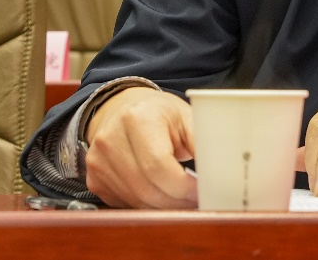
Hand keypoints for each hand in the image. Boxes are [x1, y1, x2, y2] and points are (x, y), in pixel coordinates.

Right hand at [84, 87, 196, 208]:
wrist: (122, 109)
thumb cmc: (159, 114)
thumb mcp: (186, 117)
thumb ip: (203, 141)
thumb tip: (223, 170)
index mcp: (137, 118)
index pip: (158, 165)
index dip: (183, 186)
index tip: (202, 191)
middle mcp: (110, 138)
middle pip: (147, 188)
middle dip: (177, 202)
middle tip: (197, 202)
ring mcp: (98, 161)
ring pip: (136, 201)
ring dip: (164, 207)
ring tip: (184, 201)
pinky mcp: (94, 178)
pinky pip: (125, 204)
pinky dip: (147, 206)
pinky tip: (162, 197)